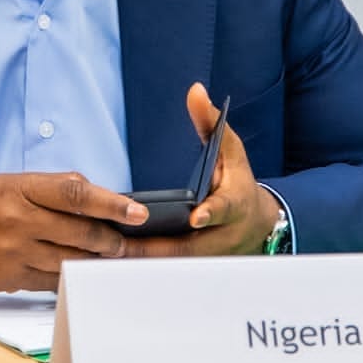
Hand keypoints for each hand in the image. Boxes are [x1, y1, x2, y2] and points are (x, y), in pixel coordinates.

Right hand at [0, 172, 147, 291]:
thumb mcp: (8, 183)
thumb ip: (48, 189)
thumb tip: (92, 195)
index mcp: (19, 188)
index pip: (75, 193)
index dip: (111, 202)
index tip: (137, 211)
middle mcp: (19, 220)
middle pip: (81, 231)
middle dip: (112, 239)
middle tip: (125, 240)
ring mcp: (16, 252)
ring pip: (72, 260)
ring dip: (98, 260)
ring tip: (111, 257)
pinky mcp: (12, 278)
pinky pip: (54, 281)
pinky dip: (74, 276)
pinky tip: (84, 272)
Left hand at [122, 82, 280, 258]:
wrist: (257, 222)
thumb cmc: (237, 181)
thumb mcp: (229, 148)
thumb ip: (210, 122)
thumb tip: (195, 91)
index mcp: (234, 202)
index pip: (224, 208)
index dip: (211, 213)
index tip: (195, 216)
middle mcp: (222, 235)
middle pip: (188, 246)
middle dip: (153, 247)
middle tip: (119, 242)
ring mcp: (208, 256)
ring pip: (173, 264)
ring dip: (141, 262)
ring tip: (105, 253)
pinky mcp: (194, 268)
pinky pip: (166, 271)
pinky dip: (141, 268)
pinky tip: (109, 261)